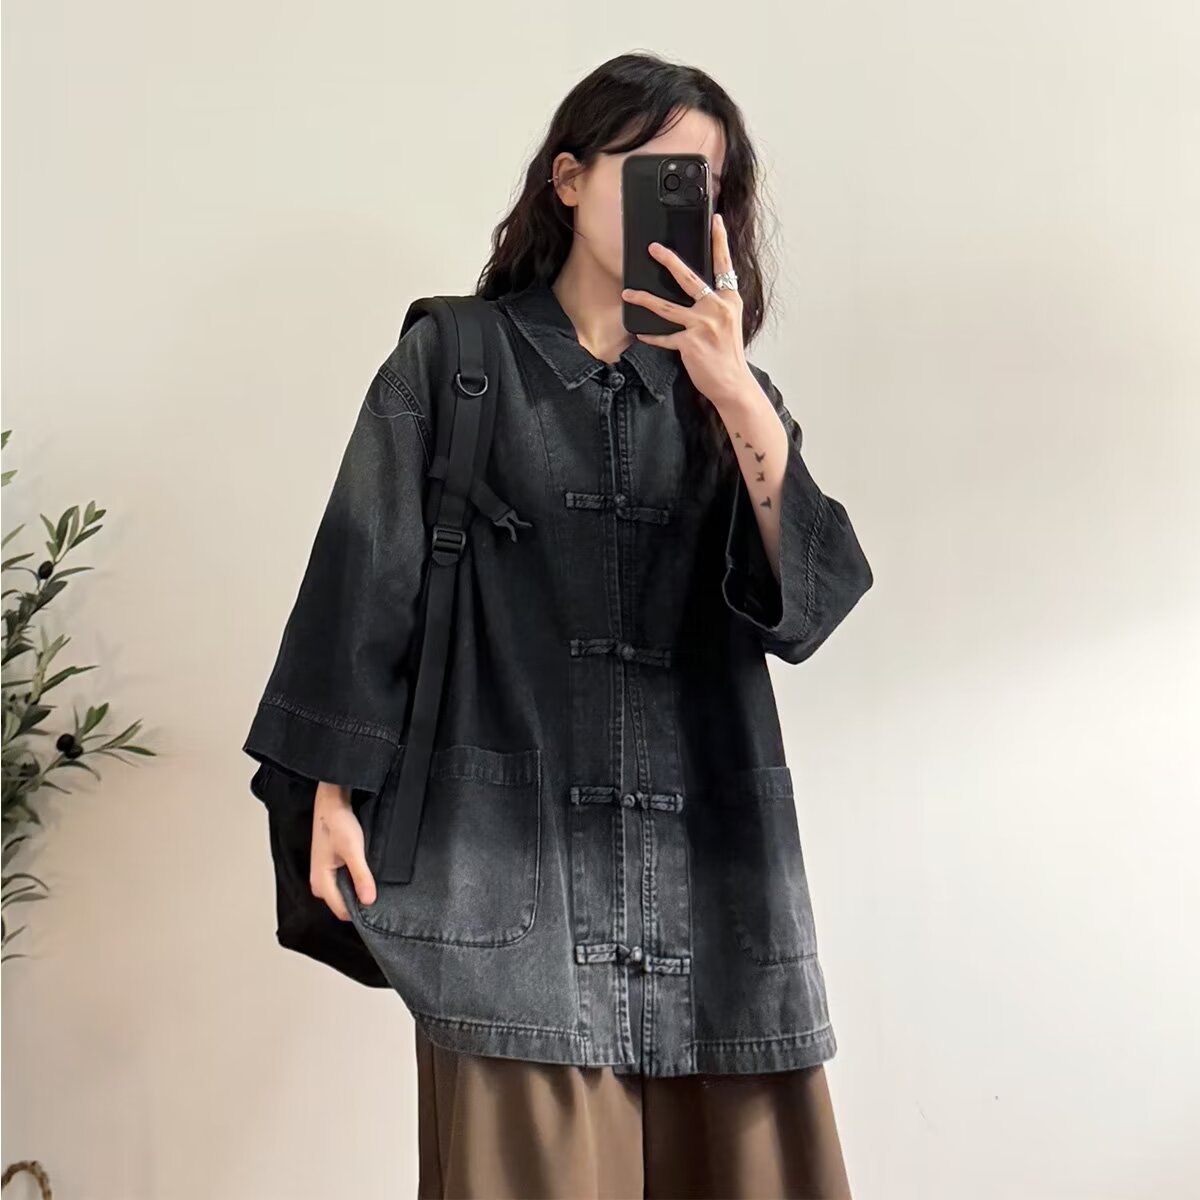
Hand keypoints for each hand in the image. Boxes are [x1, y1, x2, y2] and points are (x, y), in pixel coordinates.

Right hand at [310, 781, 376, 918]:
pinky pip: (344, 884)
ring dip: (358, 890)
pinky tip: (366, 873)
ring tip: (373, 879)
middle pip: (343, 904)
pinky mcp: (330, 869)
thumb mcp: (353, 849)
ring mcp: (324, 877)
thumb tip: (369, 901)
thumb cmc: (338, 823)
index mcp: (321, 882)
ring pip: (344, 894)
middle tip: (378, 888)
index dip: (360, 910)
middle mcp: (319, 884)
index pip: (342, 910)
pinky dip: (355, 881)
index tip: (378, 903)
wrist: (331, 803)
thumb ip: (361, 876)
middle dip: (360, 900)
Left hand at [620, 212, 755, 410]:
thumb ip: (715, 302)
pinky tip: (640, 332)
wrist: (732, 382)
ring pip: (667, 307)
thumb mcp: (729, 321)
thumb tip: (696, 289)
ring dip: (644, 299)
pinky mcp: (689, 343)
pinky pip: (664, 336)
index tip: (715, 221)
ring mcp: (702, 325)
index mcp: (729, 299)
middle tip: (653, 248)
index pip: (724, 265)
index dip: (719, 241)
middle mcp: (716, 308)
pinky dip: (651, 336)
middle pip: (689, 278)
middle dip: (669, 261)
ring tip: (628, 293)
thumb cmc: (728, 352)